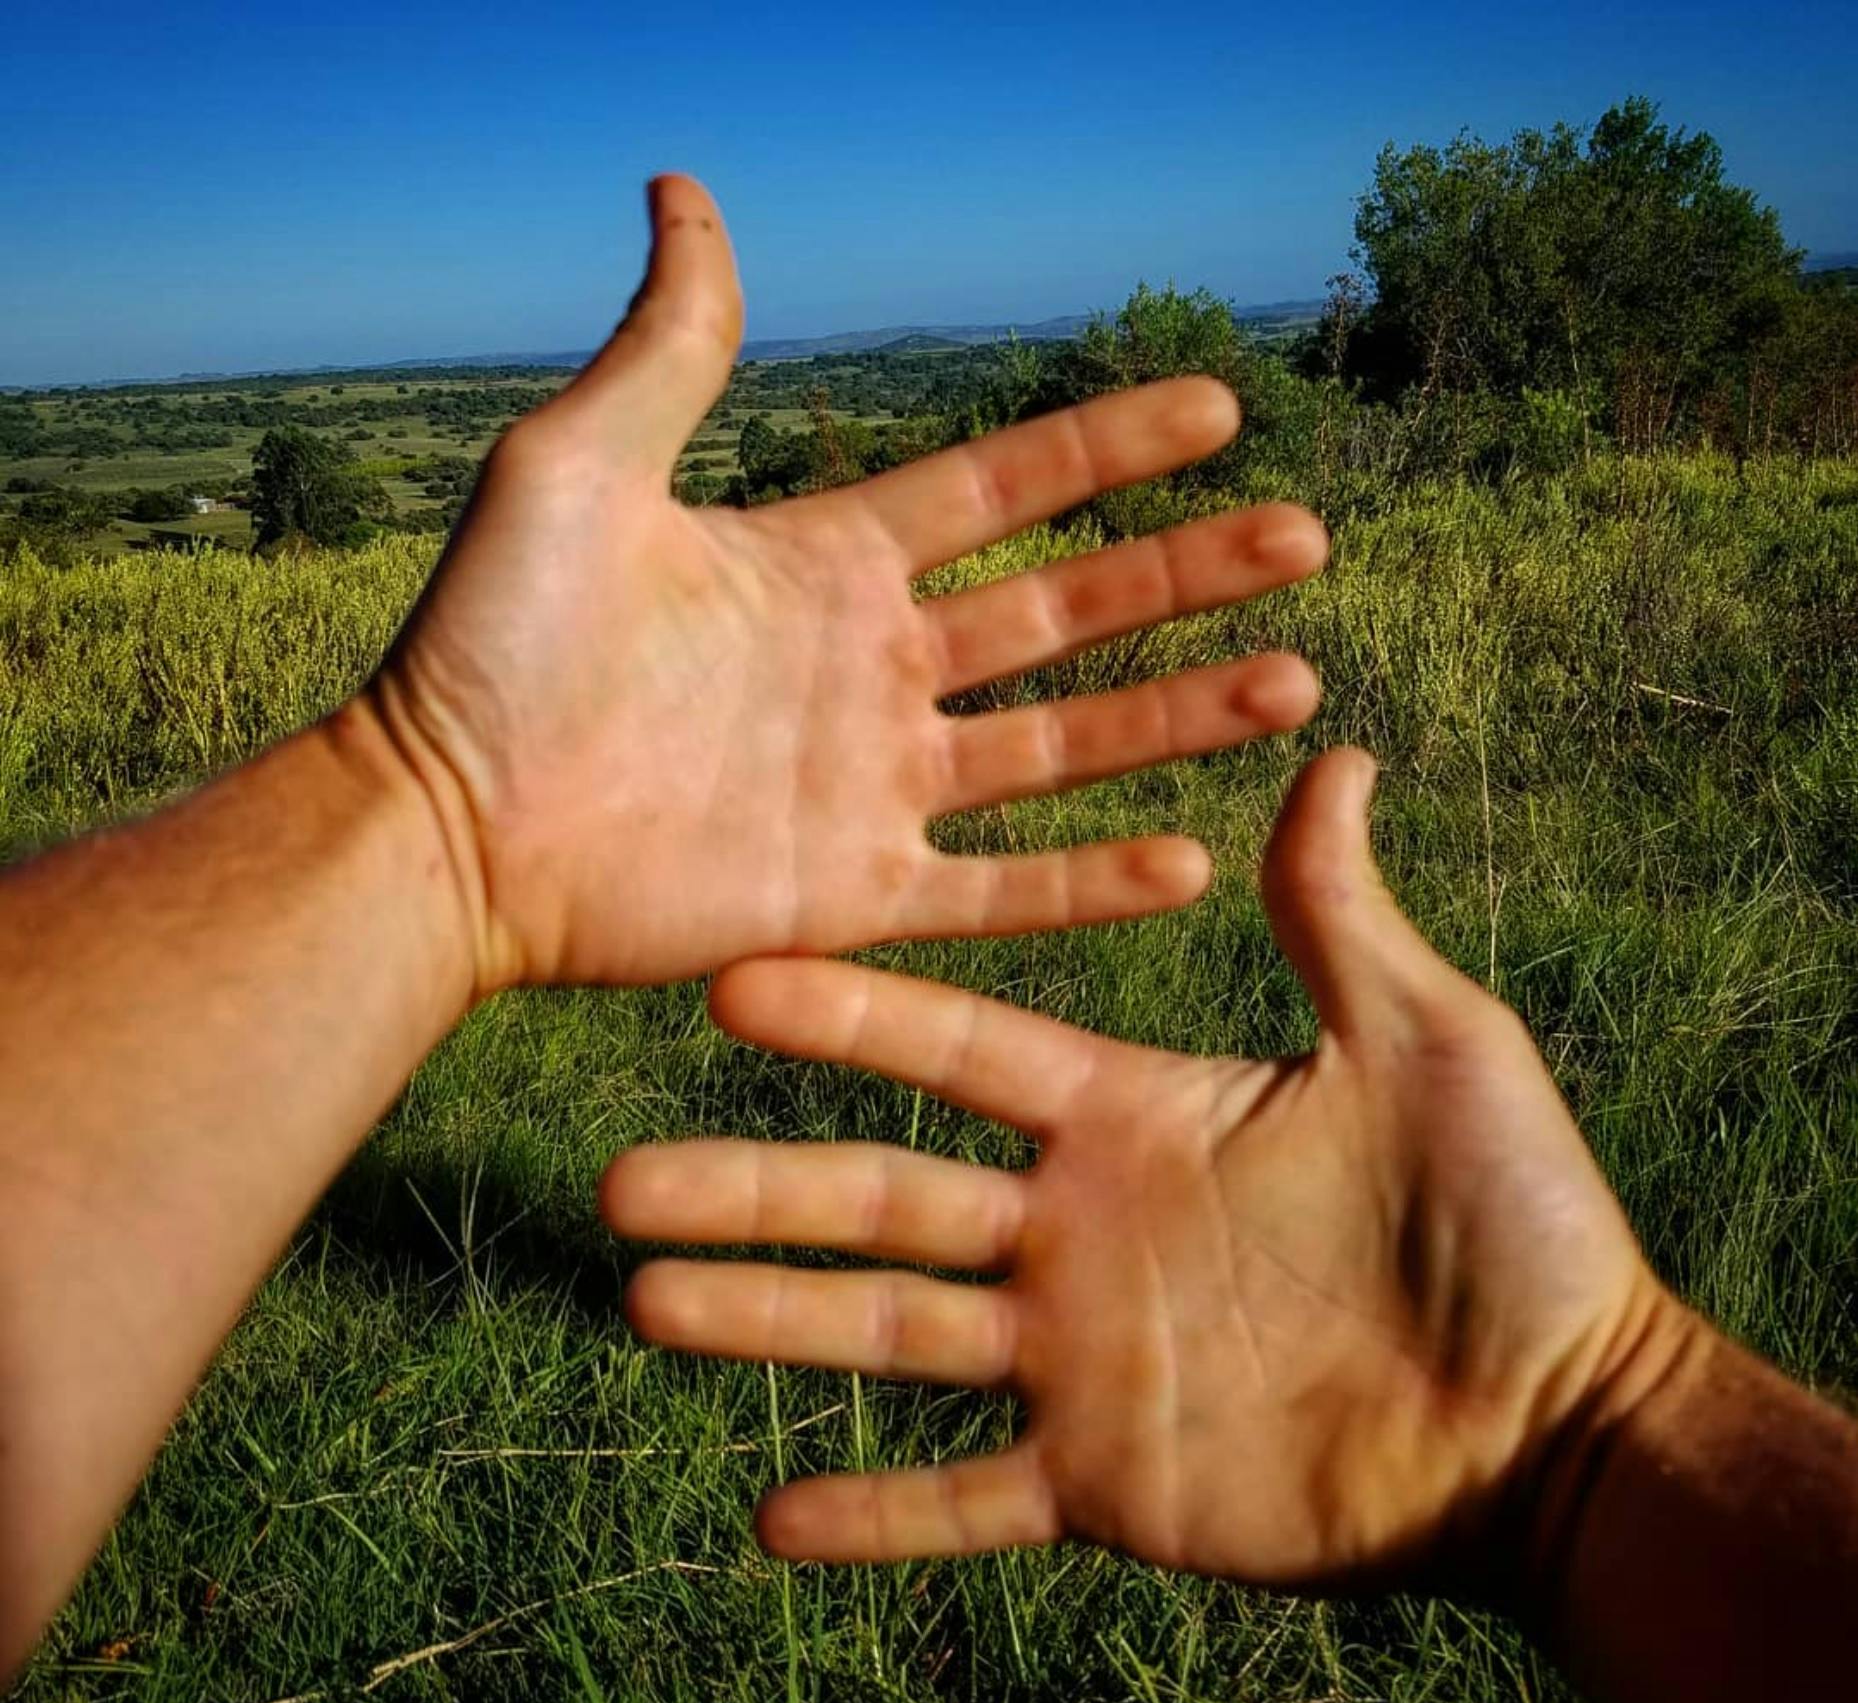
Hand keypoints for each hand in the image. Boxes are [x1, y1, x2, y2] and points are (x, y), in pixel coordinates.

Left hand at [368, 176, 1328, 993]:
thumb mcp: (582, 463)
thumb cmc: (494, 644)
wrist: (445, 825)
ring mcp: (872, 790)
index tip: (1218, 409)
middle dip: (1185, 578)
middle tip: (1304, 543)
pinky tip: (1195, 865)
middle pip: (1064, 618)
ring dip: (1177, 718)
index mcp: (825, 566)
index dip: (1108, 451)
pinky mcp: (852, 897)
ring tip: (1295, 684)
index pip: (1002, 493)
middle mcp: (870, 674)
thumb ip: (672, 346)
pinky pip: (996, 893)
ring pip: (1060, 751)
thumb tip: (687, 191)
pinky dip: (1090, 887)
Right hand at [606, 749, 1686, 1591]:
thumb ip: (1341, 913)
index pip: (956, 1053)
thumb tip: (1335, 752)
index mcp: (1132, 1117)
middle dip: (750, 1188)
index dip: (848, 1020)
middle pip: (879, 1198)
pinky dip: (878, 1515)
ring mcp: (1081, 1360)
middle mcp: (1078, 1231)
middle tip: (618, 1182)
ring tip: (641, 1303)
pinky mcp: (1109, 1482)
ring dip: (767, 1326)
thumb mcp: (1423, 1038)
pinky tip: (770, 1522)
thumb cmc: (1514, 1215)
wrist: (1559, 1416)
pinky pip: (967, 1500)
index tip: (734, 984)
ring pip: (890, 1336)